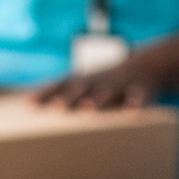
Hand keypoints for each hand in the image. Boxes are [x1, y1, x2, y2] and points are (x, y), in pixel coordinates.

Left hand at [32, 31, 178, 109]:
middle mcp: (99, 81)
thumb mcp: (86, 85)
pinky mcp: (141, 90)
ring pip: (107, 91)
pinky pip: (138, 97)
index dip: (46, 93)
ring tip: (87, 110)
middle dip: (68, 98)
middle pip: (81, 88)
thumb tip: (29, 104)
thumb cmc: (108, 83)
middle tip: (56, 109)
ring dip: (97, 99)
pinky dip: (135, 104)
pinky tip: (132, 112)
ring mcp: (120, 84)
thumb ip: (63, 94)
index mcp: (84, 81)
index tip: (29, 103)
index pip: (60, 85)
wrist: (148, 66)